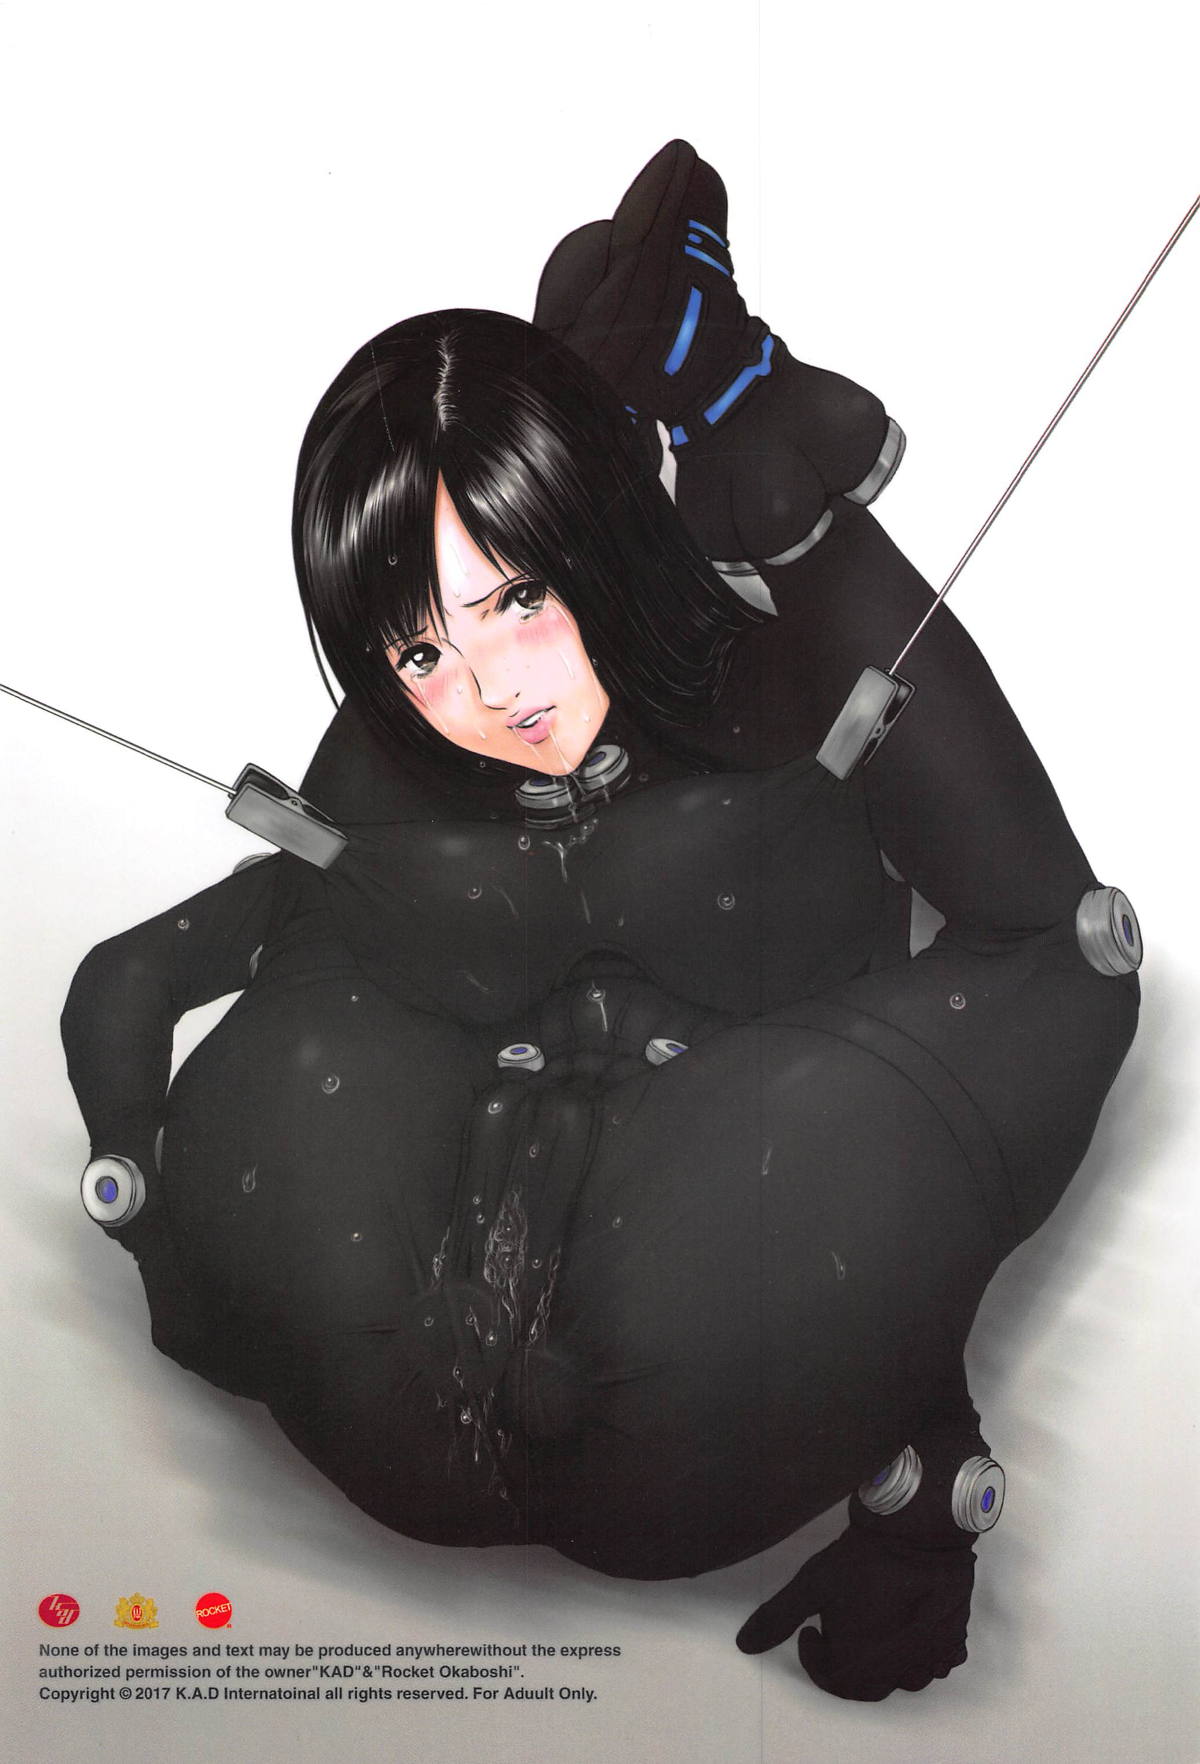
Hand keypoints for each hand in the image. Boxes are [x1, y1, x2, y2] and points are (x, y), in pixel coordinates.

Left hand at [736, 1520, 975, 1700]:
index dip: (815, 1659)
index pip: (833, 1682)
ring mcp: (933, 1657)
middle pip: (869, 1683)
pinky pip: (936, 1660)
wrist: (918, 1529)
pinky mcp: (955, 1637)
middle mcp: (901, 1672)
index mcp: (863, 1667)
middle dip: (847, 1661)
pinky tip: (908, 1625)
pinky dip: (919, 1651)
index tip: (809, 1630)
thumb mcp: (811, 1584)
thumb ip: (777, 1618)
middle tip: (837, 1625)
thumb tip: (743, 1646)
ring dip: (883, 1660)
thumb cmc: (862, 1560)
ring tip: (870, 1623)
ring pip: (904, 1676)